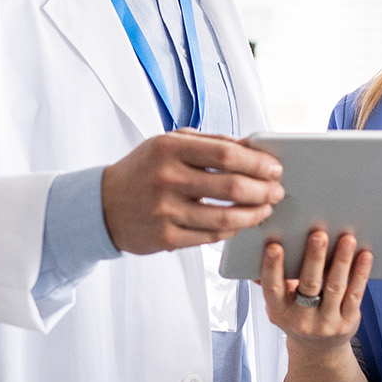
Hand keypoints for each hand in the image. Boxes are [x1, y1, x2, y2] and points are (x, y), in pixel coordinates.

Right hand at [101, 129, 283, 254]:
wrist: (103, 205)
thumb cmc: (144, 169)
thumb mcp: (169, 144)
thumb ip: (210, 143)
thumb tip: (254, 148)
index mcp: (169, 148)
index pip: (226, 154)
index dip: (257, 162)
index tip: (275, 168)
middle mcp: (166, 178)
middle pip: (231, 186)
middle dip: (263, 190)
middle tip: (278, 191)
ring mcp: (165, 211)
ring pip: (225, 216)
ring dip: (254, 214)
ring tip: (266, 209)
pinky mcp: (166, 237)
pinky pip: (210, 236)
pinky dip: (232, 229)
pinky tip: (241, 223)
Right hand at [260, 228, 371, 352]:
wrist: (318, 350)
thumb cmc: (297, 316)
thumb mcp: (279, 304)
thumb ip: (271, 281)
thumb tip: (259, 251)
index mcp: (279, 311)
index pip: (273, 288)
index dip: (272, 268)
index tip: (275, 247)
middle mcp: (301, 319)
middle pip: (308, 285)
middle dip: (314, 258)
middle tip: (319, 235)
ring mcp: (326, 323)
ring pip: (335, 288)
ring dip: (341, 261)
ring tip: (347, 239)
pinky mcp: (347, 322)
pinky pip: (355, 294)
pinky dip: (360, 273)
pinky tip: (365, 255)